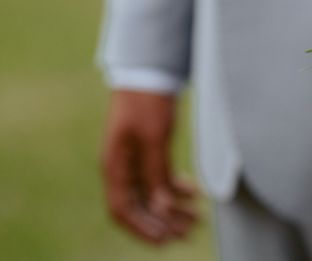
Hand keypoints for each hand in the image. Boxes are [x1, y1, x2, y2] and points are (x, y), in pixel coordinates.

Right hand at [100, 90, 198, 243]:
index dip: (142, 228)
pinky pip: (160, 177)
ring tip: (196, 217)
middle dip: (163, 222)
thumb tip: (162, 208)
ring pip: (152, 193)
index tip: (165, 240)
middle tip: (189, 231)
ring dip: (172, 208)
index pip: (122, 210)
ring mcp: (134, 158)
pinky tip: (195, 193)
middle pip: (139, 205)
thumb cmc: (147, 102)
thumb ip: (156, 173)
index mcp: (114, 166)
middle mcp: (121, 166)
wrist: (149, 70)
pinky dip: (176, 188)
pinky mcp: (149, 148)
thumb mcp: (153, 138)